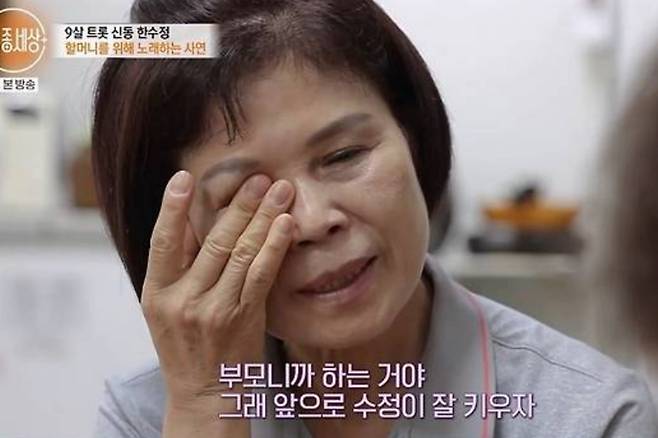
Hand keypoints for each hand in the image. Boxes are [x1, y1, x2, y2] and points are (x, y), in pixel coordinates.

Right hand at [141, 170, 294, 411]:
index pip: (161, 243)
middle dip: (237, 205)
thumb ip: (178, 267)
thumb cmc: (186, 346)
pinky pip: (261, 275)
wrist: (205, 393)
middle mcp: (183, 301)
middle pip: (212, 242)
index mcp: (156, 293)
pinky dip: (274, 246)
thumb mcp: (165, 309)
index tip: (183, 178)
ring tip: (279, 190)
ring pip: (240, 253)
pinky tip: (285, 224)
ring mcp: (215, 310)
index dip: (171, 209)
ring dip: (262, 217)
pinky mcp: (244, 318)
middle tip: (257, 177)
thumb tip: (193, 218)